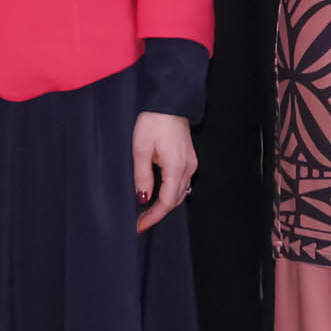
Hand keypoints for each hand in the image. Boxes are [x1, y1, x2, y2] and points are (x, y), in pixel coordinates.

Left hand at [133, 112, 195, 232]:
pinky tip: (158, 193)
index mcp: (176, 168)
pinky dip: (170, 192)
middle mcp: (188, 168)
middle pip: (175, 200)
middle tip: (140, 222)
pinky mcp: (188, 158)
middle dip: (158, 213)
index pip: (167, 202)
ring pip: (179, 192)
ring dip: (164, 204)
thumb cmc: (154, 123)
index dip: (153, 217)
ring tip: (147, 211)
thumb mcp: (141, 150)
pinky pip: (182, 182)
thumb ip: (142, 176)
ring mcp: (191, 163)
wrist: (170, 103)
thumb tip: (143, 198)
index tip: (139, 227)